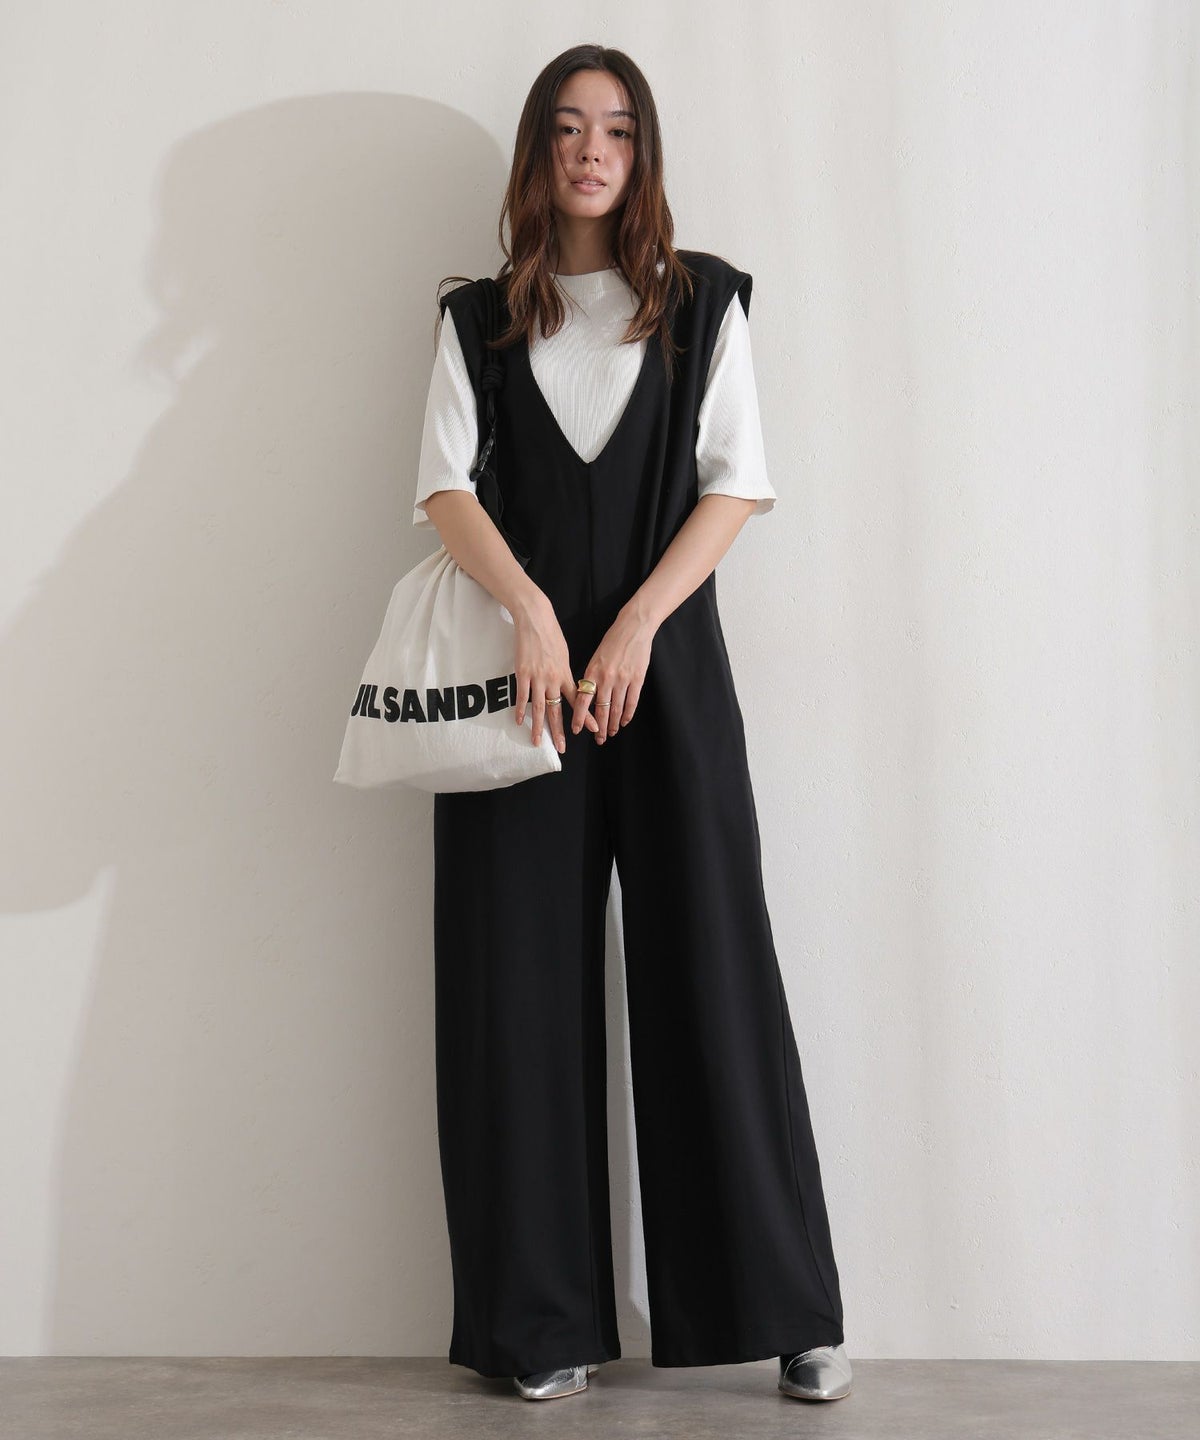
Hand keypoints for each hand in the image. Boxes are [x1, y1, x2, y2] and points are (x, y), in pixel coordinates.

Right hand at [512, 596, 601, 751]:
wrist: (535, 618)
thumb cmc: (551, 634)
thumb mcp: (563, 654)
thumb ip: (564, 672)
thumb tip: (567, 685)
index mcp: (565, 673)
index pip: (578, 700)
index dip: (585, 715)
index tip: (592, 729)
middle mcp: (553, 678)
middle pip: (557, 710)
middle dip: (560, 730)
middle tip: (562, 748)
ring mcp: (537, 677)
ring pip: (539, 707)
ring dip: (539, 727)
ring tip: (537, 742)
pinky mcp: (522, 673)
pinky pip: (522, 696)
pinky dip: (520, 710)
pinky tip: (520, 721)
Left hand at [572, 606, 656, 744]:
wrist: (633, 627)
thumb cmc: (613, 640)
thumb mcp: (596, 657)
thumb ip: (591, 676)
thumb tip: (585, 695)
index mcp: (592, 671)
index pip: (582, 699)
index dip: (579, 717)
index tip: (575, 730)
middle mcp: (606, 678)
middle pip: (600, 709)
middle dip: (598, 727)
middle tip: (597, 740)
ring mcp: (623, 679)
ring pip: (616, 708)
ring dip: (612, 724)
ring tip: (610, 734)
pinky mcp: (637, 679)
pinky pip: (632, 702)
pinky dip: (627, 714)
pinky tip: (624, 722)